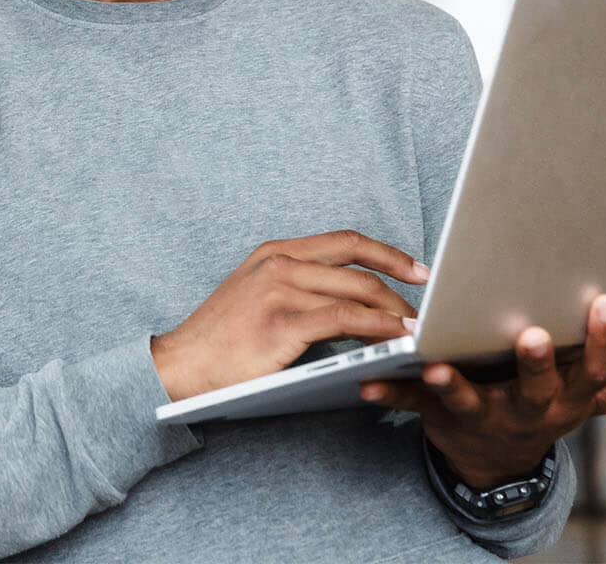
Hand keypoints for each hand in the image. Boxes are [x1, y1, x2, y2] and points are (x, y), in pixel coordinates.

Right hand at [152, 230, 426, 402]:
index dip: (388, 253)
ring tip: (416, 330)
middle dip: (400, 289)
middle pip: (358, 268)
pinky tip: (393, 337)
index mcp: (275, 252)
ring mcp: (279, 291)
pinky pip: (344, 320)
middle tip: (424, 311)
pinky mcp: (281, 323)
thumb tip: (349, 297)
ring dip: (394, 312)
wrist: (182, 364)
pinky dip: (376, 327)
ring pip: (357, 293)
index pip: (345, 241)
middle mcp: (278, 264)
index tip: (418, 270)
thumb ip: (297, 286)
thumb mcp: (256, 294)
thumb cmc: (221, 338)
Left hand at [360, 293, 605, 486]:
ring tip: (434, 367)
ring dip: (452, 386)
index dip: (603, 339)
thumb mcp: (594, 393)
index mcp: (569, 397)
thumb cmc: (549, 403)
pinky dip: (388, 397)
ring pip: (468, 402)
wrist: (495, 459)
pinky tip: (365, 385)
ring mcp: (482, 416)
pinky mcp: (438, 418)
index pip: (595, 369)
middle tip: (533, 335)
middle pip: (537, 388)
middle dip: (537, 364)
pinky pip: (410, 409)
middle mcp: (529, 410)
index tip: (605, 302)